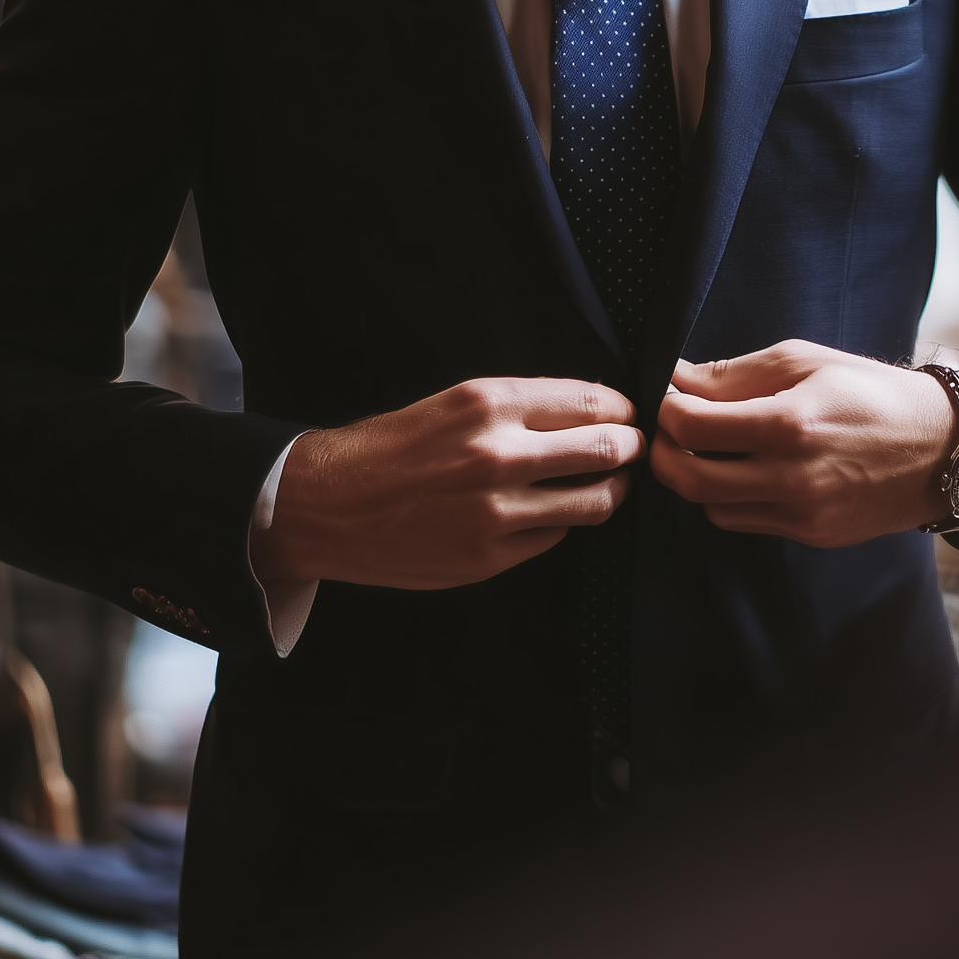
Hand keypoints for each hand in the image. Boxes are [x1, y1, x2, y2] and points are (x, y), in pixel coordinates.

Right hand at [252, 378, 643, 590]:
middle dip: (630, 448)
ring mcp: (496, 512)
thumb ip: (520, 407)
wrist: (328, 505)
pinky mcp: (490, 557)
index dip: (622, 410)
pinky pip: (556, 537)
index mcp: (488, 404)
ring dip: (610, 491)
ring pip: (594, 502)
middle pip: (608, 449)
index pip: (594, 402)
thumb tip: (592, 411)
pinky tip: (548, 513)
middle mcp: (498, 455)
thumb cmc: (390, 447)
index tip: (625, 416)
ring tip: (604, 485)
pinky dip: (562, 523)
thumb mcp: (453, 404)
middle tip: (630, 450)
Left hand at [650, 340, 955, 545]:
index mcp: (789, 424)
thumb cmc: (873, 393)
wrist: (942, 448)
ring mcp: (801, 513)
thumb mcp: (806, 360)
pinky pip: (746, 521)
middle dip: (664, 452)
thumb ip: (735, 374)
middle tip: (669, 430)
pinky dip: (733, 498)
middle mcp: (791, 477)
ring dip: (699, 477)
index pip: (690, 427)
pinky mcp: (811, 534)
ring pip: (711, 506)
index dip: (665, 409)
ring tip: (716, 448)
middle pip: (687, 479)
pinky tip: (751, 470)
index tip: (670, 396)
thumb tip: (678, 380)